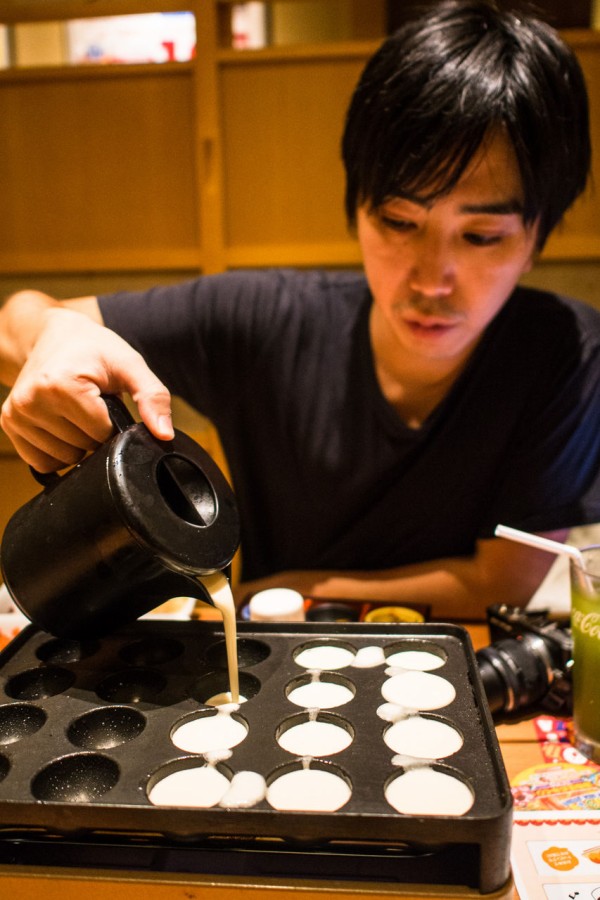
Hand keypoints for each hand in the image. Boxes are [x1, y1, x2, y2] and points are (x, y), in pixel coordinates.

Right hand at [1, 306, 173, 471]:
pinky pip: (41, 462)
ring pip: (64, 459)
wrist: (52, 334)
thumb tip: (164, 434)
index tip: (107, 401)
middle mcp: (32, 400)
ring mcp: (16, 413)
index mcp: (62, 384)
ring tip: (76, 411)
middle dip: (95, 433)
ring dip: (77, 443)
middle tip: (92, 404)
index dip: (113, 423)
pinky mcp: (9, 423)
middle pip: (82, 448)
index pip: (102, 434)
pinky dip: (57, 451)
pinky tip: (61, 424)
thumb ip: (152, 397)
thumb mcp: (129, 364)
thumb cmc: (94, 349)